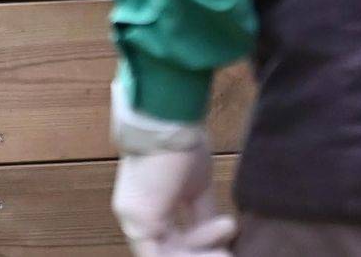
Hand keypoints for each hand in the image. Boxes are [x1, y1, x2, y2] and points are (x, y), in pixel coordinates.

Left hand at [113, 145, 235, 255]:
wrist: (168, 117)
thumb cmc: (180, 140)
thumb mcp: (196, 185)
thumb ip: (202, 214)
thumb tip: (223, 236)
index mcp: (142, 206)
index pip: (169, 238)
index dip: (199, 243)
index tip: (228, 237)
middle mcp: (132, 216)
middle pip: (167, 249)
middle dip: (201, 253)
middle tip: (228, 255)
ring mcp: (133, 220)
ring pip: (166, 254)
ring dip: (200, 255)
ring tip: (226, 254)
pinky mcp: (142, 221)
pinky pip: (165, 254)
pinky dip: (192, 256)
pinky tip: (218, 253)